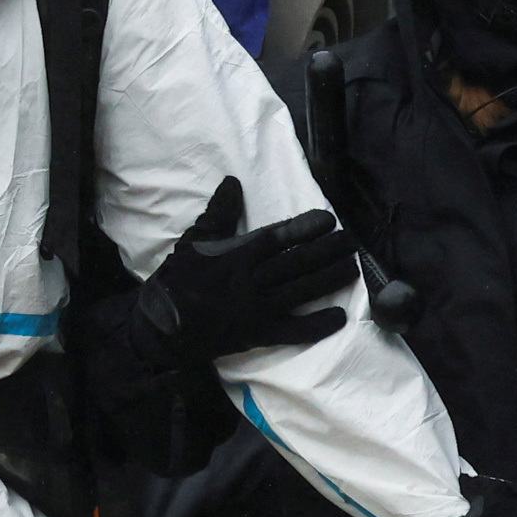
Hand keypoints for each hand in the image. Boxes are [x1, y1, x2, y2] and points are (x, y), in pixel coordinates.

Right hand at [145, 178, 351, 358]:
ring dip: (329, 279)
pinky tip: (339, 317)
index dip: (304, 228)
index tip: (328, 220)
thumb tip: (233, 183)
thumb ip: (217, 215)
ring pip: (301, 290)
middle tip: (351, 242)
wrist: (163, 326)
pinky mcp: (259, 333)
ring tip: (353, 268)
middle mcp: (251, 280)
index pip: (277, 238)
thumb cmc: (177, 280)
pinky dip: (316, 324)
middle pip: (297, 262)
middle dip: (327, 251)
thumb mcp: (192, 241)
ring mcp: (257, 308)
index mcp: (235, 256)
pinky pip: (293, 330)